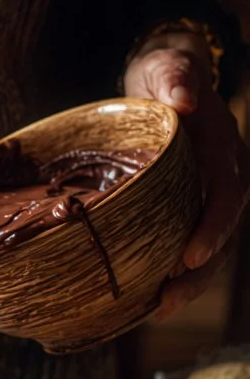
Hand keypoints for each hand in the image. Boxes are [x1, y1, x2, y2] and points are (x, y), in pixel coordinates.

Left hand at [124, 34, 249, 318]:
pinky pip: (191, 246)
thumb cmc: (161, 78)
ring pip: (213, 248)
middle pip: (223, 232)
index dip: (213, 227)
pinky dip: (177, 276)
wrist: (167, 82)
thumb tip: (184, 100)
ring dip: (190, 283)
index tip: (190, 255)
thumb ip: (174, 79)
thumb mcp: (164, 69)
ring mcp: (211, 197)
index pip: (227, 193)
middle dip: (201, 272)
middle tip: (169, 298)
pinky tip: (151, 302)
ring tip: (160, 309)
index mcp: (223, 149)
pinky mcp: (192, 210)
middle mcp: (226, 178)